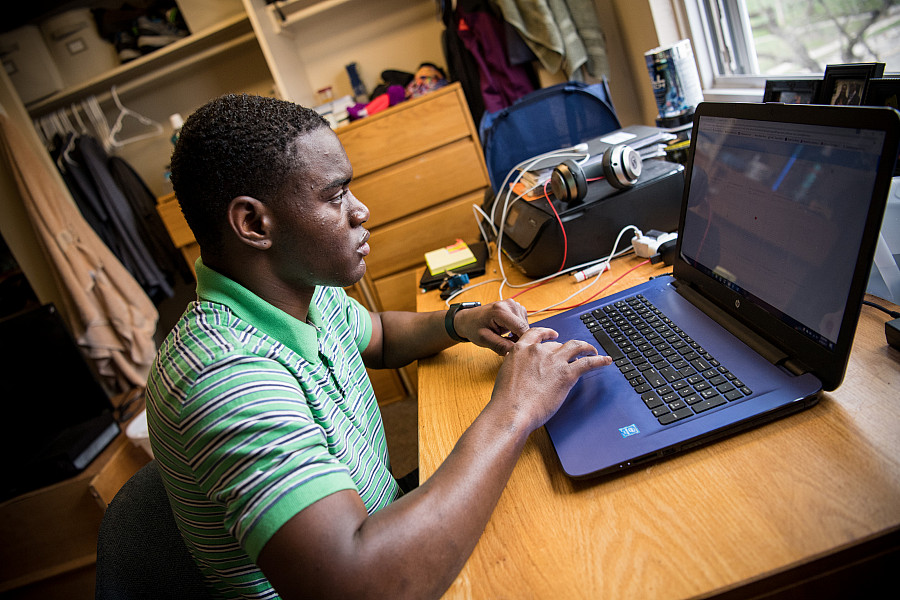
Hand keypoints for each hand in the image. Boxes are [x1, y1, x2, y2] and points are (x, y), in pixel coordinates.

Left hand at [453, 299, 529, 354]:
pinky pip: (523, 323)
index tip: (518, 352)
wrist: (469, 319)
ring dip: (518, 335)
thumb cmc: (473, 327)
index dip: (523, 342)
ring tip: (504, 337)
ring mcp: (514, 304)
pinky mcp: (516, 308)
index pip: (521, 328)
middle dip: (519, 339)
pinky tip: (507, 332)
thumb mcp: (484, 339)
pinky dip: (518, 330)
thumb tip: (517, 351)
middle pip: (525, 327)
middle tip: (506, 345)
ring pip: (526, 326)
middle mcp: (510, 304)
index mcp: (500, 310)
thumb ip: (501, 346)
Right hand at [490, 327, 611, 430]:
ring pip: (576, 346)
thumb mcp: (506, 375)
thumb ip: (517, 368)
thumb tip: (523, 373)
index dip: (548, 333)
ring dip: (586, 347)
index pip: (537, 334)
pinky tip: (606, 360)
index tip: (553, 334)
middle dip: (565, 349)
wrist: (511, 412)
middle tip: (572, 355)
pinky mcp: (566, 374)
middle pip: (557, 344)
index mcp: (521, 350)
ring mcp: (554, 361)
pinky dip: (599, 360)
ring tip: (592, 350)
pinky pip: (588, 363)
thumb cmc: (506, 401)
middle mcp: (538, 351)